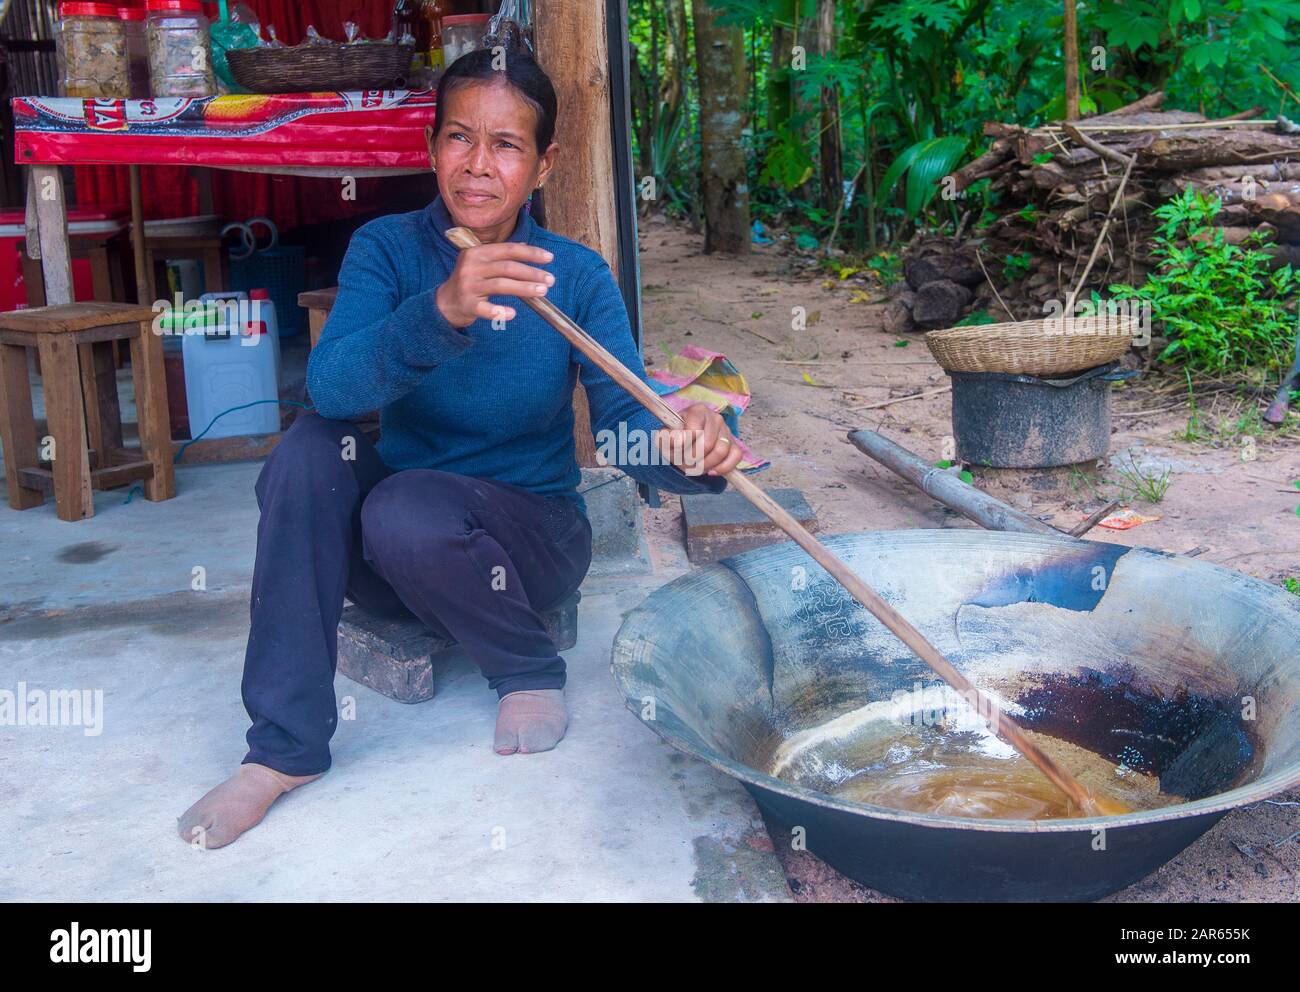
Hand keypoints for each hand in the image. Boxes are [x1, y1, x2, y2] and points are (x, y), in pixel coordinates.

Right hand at [435, 242, 555, 326]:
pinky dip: (500, 312)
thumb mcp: (481, 263)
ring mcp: (469, 286)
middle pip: (507, 267)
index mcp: (477, 252)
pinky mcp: (468, 305)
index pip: (508, 250)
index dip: (530, 253)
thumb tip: (525, 246)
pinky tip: (513, 314)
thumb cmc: (470, 281)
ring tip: (542, 291)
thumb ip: (500, 255)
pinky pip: (486, 309)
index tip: (549, 258)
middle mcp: (472, 266)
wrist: (446, 302)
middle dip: (531, 272)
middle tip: (550, 279)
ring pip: (501, 285)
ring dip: (524, 288)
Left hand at [654, 402, 743, 477]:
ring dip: (706, 465)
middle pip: (707, 444)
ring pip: (721, 451)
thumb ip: (665, 437)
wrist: (685, 443)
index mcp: (697, 411)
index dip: (684, 445)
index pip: (694, 431)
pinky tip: (711, 471)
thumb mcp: (664, 437)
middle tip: (685, 462)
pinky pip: (735, 457)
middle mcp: (715, 418)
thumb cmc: (675, 438)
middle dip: (693, 458)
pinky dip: (723, 468)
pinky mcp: (734, 444)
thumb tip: (679, 440)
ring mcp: (726, 431)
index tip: (677, 449)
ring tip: (696, 467)